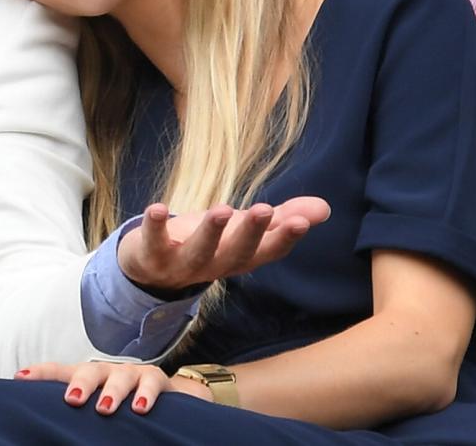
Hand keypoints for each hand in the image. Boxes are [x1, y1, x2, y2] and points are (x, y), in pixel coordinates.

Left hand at [17, 360, 197, 415]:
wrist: (168, 401)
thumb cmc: (123, 408)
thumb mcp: (96, 412)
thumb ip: (77, 419)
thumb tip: (46, 432)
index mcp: (87, 379)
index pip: (60, 372)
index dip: (40, 373)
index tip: (19, 378)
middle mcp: (106, 372)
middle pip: (89, 370)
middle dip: (80, 384)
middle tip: (72, 401)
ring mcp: (131, 373)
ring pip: (119, 376)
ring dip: (112, 392)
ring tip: (105, 409)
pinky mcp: (156, 379)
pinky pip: (151, 383)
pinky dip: (147, 395)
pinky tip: (141, 409)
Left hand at [117, 196, 330, 294]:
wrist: (151, 267)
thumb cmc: (207, 243)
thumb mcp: (243, 230)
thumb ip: (280, 218)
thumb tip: (324, 208)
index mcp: (240, 258)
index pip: (267, 252)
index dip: (284, 238)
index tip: (302, 221)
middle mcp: (214, 265)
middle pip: (236, 254)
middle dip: (251, 233)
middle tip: (265, 210)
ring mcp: (182, 264)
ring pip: (200, 252)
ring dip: (211, 232)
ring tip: (223, 209)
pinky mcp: (151, 255)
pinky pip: (152, 242)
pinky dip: (154, 226)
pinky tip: (157, 209)